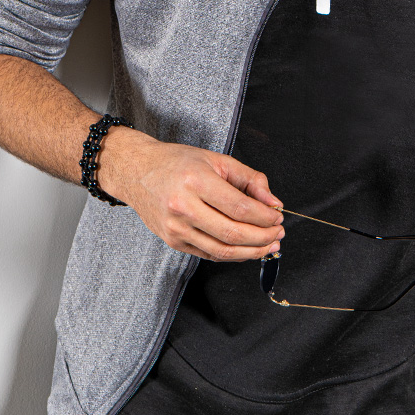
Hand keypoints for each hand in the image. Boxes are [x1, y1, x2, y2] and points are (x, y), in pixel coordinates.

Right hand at [99, 127, 285, 261]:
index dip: (265, 217)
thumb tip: (273, 203)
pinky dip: (232, 254)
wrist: (136, 172)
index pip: (240, 208)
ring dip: (252, 251)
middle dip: (263, 237)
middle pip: (233, 233)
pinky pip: (209, 254)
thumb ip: (250, 179)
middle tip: (278, 234)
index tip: (278, 217)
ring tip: (268, 245)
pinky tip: (246, 248)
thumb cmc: (177, 163)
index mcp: (196, 180)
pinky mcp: (173, 241)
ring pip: (223, 250)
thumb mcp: (216, 160)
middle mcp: (183, 206)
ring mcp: (176, 228)